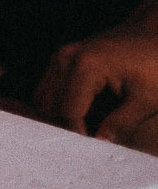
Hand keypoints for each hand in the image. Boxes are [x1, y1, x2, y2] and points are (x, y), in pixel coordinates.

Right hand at [36, 24, 157, 151]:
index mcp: (84, 67)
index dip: (77, 137)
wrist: (154, 33)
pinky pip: (49, 88)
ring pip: (43, 98)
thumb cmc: (155, 65)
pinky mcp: (62, 58)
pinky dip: (59, 106)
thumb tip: (100, 146)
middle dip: (65, 128)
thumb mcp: (147, 99)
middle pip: (48, 106)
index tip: (91, 155)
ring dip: (58, 117)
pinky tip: (81, 118)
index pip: (67, 113)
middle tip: (86, 149)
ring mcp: (60, 56)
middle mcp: (64, 59)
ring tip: (83, 134)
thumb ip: (122, 124)